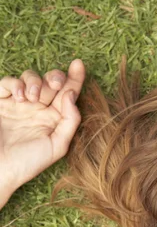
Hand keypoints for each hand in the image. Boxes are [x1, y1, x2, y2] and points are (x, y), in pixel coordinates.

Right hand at [0, 59, 85, 192]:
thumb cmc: (28, 163)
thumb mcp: (58, 145)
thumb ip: (70, 120)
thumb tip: (71, 94)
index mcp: (55, 118)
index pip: (68, 94)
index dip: (75, 77)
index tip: (79, 64)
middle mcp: (38, 109)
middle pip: (51, 82)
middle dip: (55, 77)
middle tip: (54, 84)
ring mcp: (18, 104)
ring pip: (31, 78)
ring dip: (35, 82)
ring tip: (32, 99)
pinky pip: (8, 83)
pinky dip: (16, 84)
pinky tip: (20, 97)